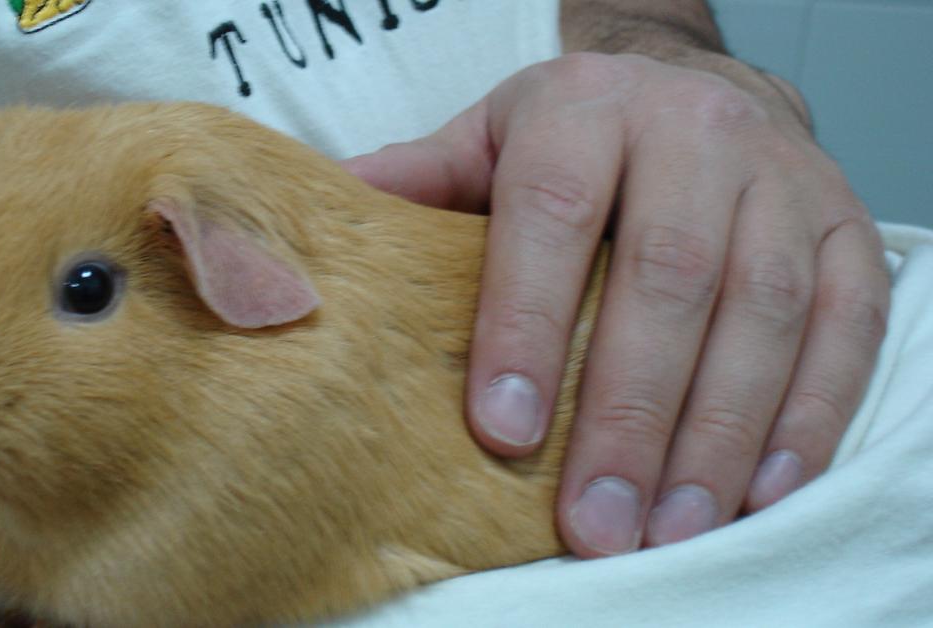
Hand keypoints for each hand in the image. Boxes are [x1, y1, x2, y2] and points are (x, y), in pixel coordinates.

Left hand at [343, 52, 889, 556]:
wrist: (694, 87)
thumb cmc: (577, 138)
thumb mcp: (488, 141)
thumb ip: (416, 188)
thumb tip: (322, 244)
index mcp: (583, 107)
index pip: (548, 216)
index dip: (525, 325)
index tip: (501, 431)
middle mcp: (693, 130)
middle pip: (667, 277)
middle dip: (628, 412)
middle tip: (593, 522)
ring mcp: (783, 178)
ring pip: (762, 312)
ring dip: (718, 435)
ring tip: (669, 530)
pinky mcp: (844, 228)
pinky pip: (846, 326)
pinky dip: (808, 415)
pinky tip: (759, 491)